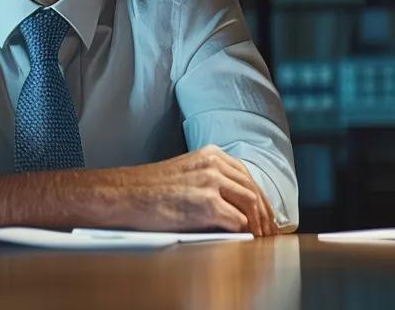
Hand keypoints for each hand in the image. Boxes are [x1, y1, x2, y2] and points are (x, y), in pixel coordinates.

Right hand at [98, 145, 277, 236]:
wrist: (124, 195)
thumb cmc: (148, 190)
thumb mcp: (183, 173)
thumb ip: (208, 180)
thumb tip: (232, 204)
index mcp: (209, 155)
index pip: (245, 174)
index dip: (259, 196)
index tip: (264, 211)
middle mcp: (213, 164)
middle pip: (252, 188)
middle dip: (264, 211)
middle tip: (270, 229)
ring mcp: (211, 182)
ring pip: (250, 203)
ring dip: (259, 223)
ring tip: (261, 238)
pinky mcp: (207, 204)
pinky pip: (238, 220)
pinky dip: (245, 232)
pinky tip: (246, 240)